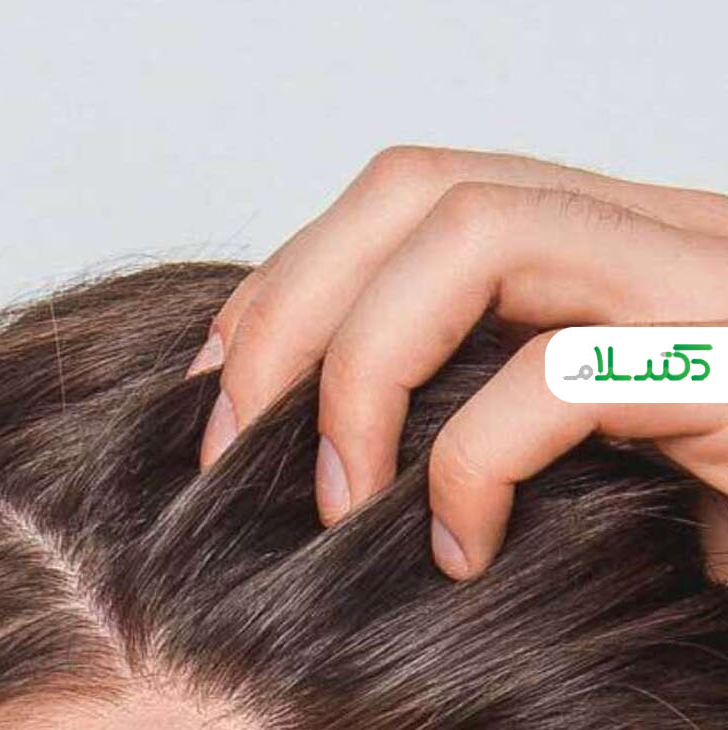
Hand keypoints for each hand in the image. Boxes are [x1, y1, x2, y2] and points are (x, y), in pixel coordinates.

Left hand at [189, 146, 727, 579]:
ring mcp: (700, 286)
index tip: (218, 382)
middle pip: (418, 185)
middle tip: (229, 435)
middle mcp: (648, 234)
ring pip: (482, 231)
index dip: (288, 277)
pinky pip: (568, 373)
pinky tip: (460, 550)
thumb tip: (318, 442)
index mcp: (594, 241)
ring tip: (335, 493)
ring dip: (363, 366)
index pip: (406, 193)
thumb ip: (472, 396)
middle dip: (291, 307)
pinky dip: (474, 463)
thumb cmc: (717, 493)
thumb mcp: (572, 438)